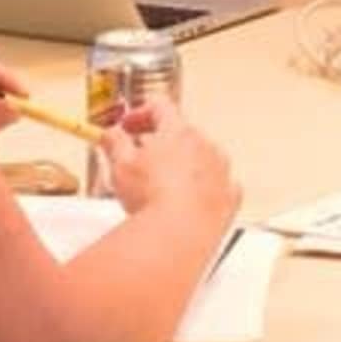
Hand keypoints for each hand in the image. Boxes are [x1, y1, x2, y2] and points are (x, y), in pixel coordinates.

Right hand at [100, 105, 237, 225]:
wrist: (180, 234)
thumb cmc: (153, 198)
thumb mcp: (121, 165)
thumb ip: (115, 143)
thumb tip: (111, 134)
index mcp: (179, 131)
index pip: (160, 107)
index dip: (139, 114)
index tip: (128, 126)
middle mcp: (206, 146)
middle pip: (182, 133)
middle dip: (159, 143)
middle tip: (139, 158)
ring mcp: (221, 171)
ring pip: (201, 159)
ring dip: (182, 166)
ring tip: (160, 186)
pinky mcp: (229, 197)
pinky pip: (216, 186)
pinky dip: (202, 190)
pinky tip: (185, 203)